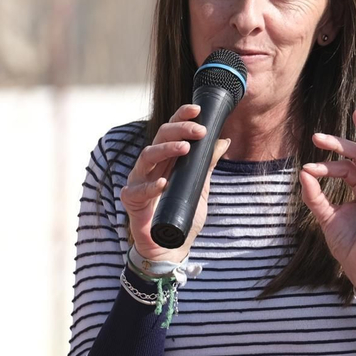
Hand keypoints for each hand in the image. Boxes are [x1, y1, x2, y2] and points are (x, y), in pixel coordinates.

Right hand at [120, 104, 230, 263]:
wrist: (170, 247)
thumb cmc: (182, 215)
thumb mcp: (200, 188)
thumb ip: (206, 165)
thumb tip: (223, 141)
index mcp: (166, 159)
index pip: (171, 130)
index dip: (182, 117)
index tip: (197, 109)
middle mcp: (151, 165)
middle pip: (159, 137)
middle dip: (179, 129)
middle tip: (199, 130)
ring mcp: (139, 181)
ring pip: (147, 156)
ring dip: (166, 150)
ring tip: (184, 148)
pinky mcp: (131, 200)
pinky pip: (138, 190)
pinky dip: (150, 186)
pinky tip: (162, 184)